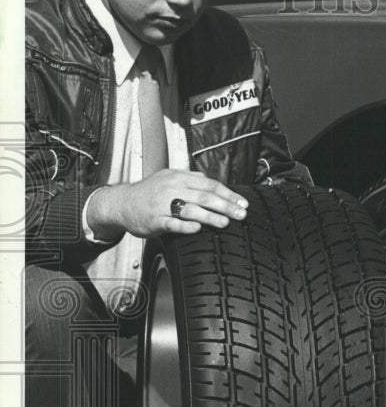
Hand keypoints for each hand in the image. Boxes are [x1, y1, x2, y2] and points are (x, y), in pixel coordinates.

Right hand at [86, 169, 247, 239]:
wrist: (122, 202)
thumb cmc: (149, 192)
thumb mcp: (169, 178)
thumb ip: (190, 179)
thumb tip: (210, 181)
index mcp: (179, 178)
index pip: (210, 184)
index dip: (228, 194)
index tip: (242, 203)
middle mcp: (173, 189)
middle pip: (204, 196)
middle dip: (225, 206)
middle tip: (241, 214)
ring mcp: (163, 204)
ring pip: (190, 209)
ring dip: (209, 216)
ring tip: (225, 223)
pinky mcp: (155, 220)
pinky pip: (172, 223)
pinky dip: (185, 226)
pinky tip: (197, 228)